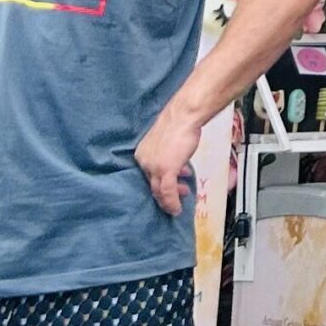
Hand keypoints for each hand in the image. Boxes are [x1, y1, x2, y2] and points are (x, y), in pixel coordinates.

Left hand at [136, 96, 206, 217]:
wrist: (184, 116)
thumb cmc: (179, 125)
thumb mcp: (169, 143)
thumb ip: (168, 155)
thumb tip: (176, 165)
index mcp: (142, 155)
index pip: (149, 176)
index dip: (160, 183)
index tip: (172, 185)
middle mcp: (144, 162)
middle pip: (152, 184)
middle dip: (165, 193)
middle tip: (179, 194)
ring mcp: (153, 167)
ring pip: (158, 191)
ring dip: (169, 200)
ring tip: (181, 198)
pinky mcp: (164, 170)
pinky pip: (167, 192)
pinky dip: (172, 203)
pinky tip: (177, 209)